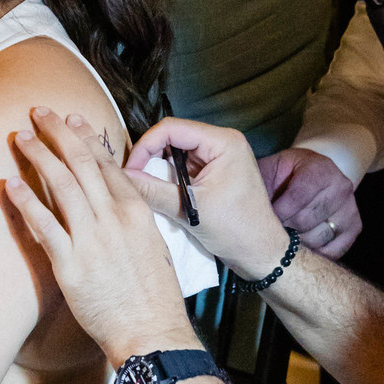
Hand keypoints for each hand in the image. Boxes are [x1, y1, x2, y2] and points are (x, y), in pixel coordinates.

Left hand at [6, 109, 196, 367]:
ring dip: (39, 157)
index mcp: (137, 211)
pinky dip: (26, 201)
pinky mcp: (70, 263)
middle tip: (39, 113)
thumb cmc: (153, 296)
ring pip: (62, 185)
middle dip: (59, 134)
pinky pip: (44, 225)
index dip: (86, 139)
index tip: (72, 120)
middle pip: (82, 164)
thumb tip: (113, 204)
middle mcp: (114, 218)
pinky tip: (11, 184)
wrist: (151, 332)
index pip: (108, 164)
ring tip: (21, 137)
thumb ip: (131, 220)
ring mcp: (92, 239)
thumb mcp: (152, 246)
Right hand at [126, 117, 288, 281]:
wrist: (261, 254)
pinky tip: (162, 195)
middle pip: (173, 138)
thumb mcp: (190, 210)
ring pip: (176, 153)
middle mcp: (222, 142)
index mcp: (223, 142)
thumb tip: (122, 177)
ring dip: (159, 170)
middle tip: (133, 180)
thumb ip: (153, 191)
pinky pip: (184, 167)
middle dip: (150, 158)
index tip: (130, 171)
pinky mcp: (214, 172)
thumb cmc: (237, 231)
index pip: (172, 129)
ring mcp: (219, 157)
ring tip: (146, 189)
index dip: (146, 146)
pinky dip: (170, 179)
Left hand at [257, 149, 359, 259]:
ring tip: (282, 238)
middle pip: (306, 221)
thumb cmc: (282, 176)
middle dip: (283, 229)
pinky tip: (298, 247)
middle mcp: (341, 186)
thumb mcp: (269, 171)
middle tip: (269, 231)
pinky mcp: (354, 227)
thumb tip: (239, 207)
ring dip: (295, 244)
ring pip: (317, 239)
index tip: (262, 218)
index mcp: (320, 168)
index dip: (277, 212)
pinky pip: (332, 252)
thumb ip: (255, 183)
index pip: (297, 198)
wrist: (309, 175)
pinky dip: (312, 254)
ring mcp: (350, 208)